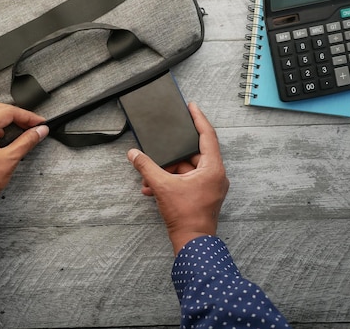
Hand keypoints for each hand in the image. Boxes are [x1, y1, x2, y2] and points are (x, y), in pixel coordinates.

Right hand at [127, 103, 228, 254]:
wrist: (193, 244)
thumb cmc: (185, 216)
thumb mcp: (162, 187)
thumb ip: (146, 167)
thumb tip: (134, 155)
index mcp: (213, 168)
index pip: (208, 135)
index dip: (199, 119)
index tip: (192, 106)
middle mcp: (215, 175)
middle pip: (192, 154)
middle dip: (171, 156)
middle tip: (158, 150)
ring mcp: (210, 186)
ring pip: (187, 169)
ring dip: (167, 172)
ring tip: (149, 178)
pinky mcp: (203, 196)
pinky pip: (186, 181)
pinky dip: (171, 182)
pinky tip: (151, 189)